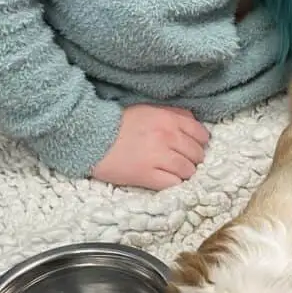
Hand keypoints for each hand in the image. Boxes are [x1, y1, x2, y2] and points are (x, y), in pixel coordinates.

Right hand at [90, 105, 208, 189]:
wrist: (90, 137)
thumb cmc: (118, 123)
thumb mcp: (148, 109)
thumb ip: (173, 113)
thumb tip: (193, 120)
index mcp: (168, 119)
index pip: (201, 135)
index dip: (199, 143)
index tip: (192, 148)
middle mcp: (167, 136)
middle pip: (197, 154)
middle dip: (193, 160)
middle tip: (183, 162)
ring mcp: (158, 156)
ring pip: (188, 171)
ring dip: (184, 174)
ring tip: (174, 173)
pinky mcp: (147, 175)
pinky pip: (173, 184)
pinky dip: (173, 184)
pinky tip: (165, 180)